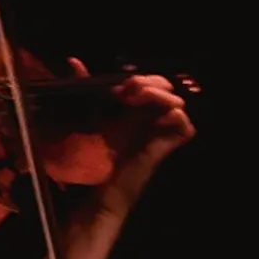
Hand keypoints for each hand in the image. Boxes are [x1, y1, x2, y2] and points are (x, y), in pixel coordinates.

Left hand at [68, 57, 195, 202]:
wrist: (93, 196)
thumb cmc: (88, 161)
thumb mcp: (84, 115)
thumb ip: (83, 87)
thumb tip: (73, 62)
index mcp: (133, 112)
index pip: (151, 85)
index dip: (140, 79)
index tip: (119, 85)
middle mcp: (148, 122)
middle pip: (167, 89)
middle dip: (151, 82)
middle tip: (128, 89)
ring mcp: (157, 135)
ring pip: (178, 103)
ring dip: (159, 94)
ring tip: (135, 98)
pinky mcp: (161, 150)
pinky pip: (184, 127)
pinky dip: (175, 116)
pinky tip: (152, 113)